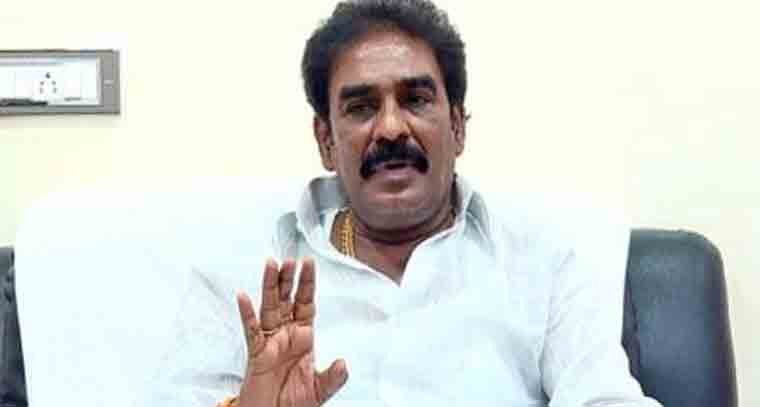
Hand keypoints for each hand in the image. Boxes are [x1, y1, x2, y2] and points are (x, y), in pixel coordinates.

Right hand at [236, 258, 347, 406]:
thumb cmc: (294, 403)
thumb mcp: (320, 389)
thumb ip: (333, 377)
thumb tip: (343, 363)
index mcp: (303, 337)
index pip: (306, 303)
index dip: (307, 284)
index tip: (309, 263)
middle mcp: (285, 334)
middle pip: (287, 299)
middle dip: (289, 279)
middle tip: (291, 259)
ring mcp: (270, 341)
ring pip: (269, 307)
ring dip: (270, 286)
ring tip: (271, 265)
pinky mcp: (256, 353)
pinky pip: (251, 330)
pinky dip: (247, 313)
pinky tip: (244, 297)